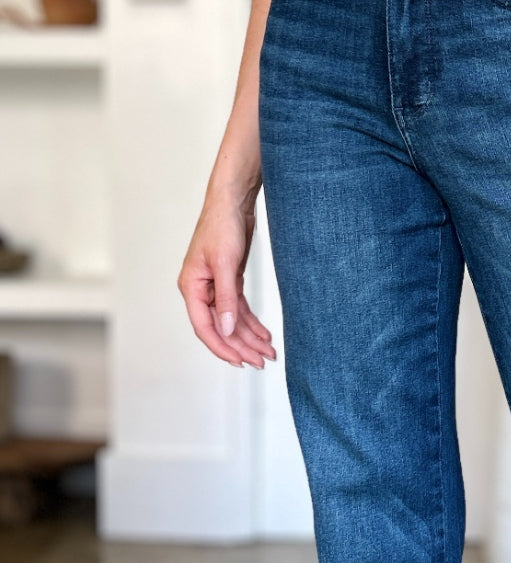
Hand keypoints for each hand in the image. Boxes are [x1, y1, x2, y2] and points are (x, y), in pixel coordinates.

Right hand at [177, 186, 275, 369]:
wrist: (232, 201)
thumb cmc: (221, 225)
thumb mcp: (225, 264)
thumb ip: (225, 298)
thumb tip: (225, 328)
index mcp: (191, 287)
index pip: (205, 327)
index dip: (222, 347)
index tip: (240, 361)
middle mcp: (201, 290)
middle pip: (220, 328)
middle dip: (242, 346)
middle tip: (262, 361)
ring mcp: (215, 287)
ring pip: (231, 321)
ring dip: (249, 337)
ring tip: (268, 352)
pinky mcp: (229, 281)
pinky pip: (238, 309)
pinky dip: (251, 322)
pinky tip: (263, 334)